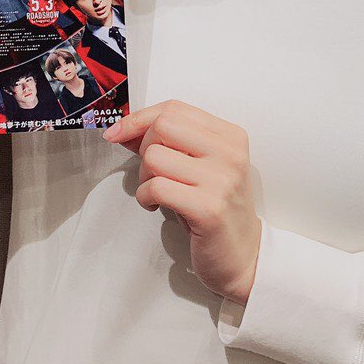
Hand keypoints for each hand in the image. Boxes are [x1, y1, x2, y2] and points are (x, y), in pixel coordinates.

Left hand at [102, 100, 261, 304]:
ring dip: (143, 177)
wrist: (244, 255)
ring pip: (154, 157)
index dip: (139, 118)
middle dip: (144, 147)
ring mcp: (221, 180)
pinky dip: (144, 196)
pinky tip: (155, 206)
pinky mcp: (208, 208)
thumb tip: (123, 128)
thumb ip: (167, 143)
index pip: (175, 108)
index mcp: (230, 136)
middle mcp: (230, 153)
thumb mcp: (196, 167)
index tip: (118, 132)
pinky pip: (156, 187)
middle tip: (151, 172)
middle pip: (163, 125)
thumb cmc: (214, 208)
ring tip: (156, 192)